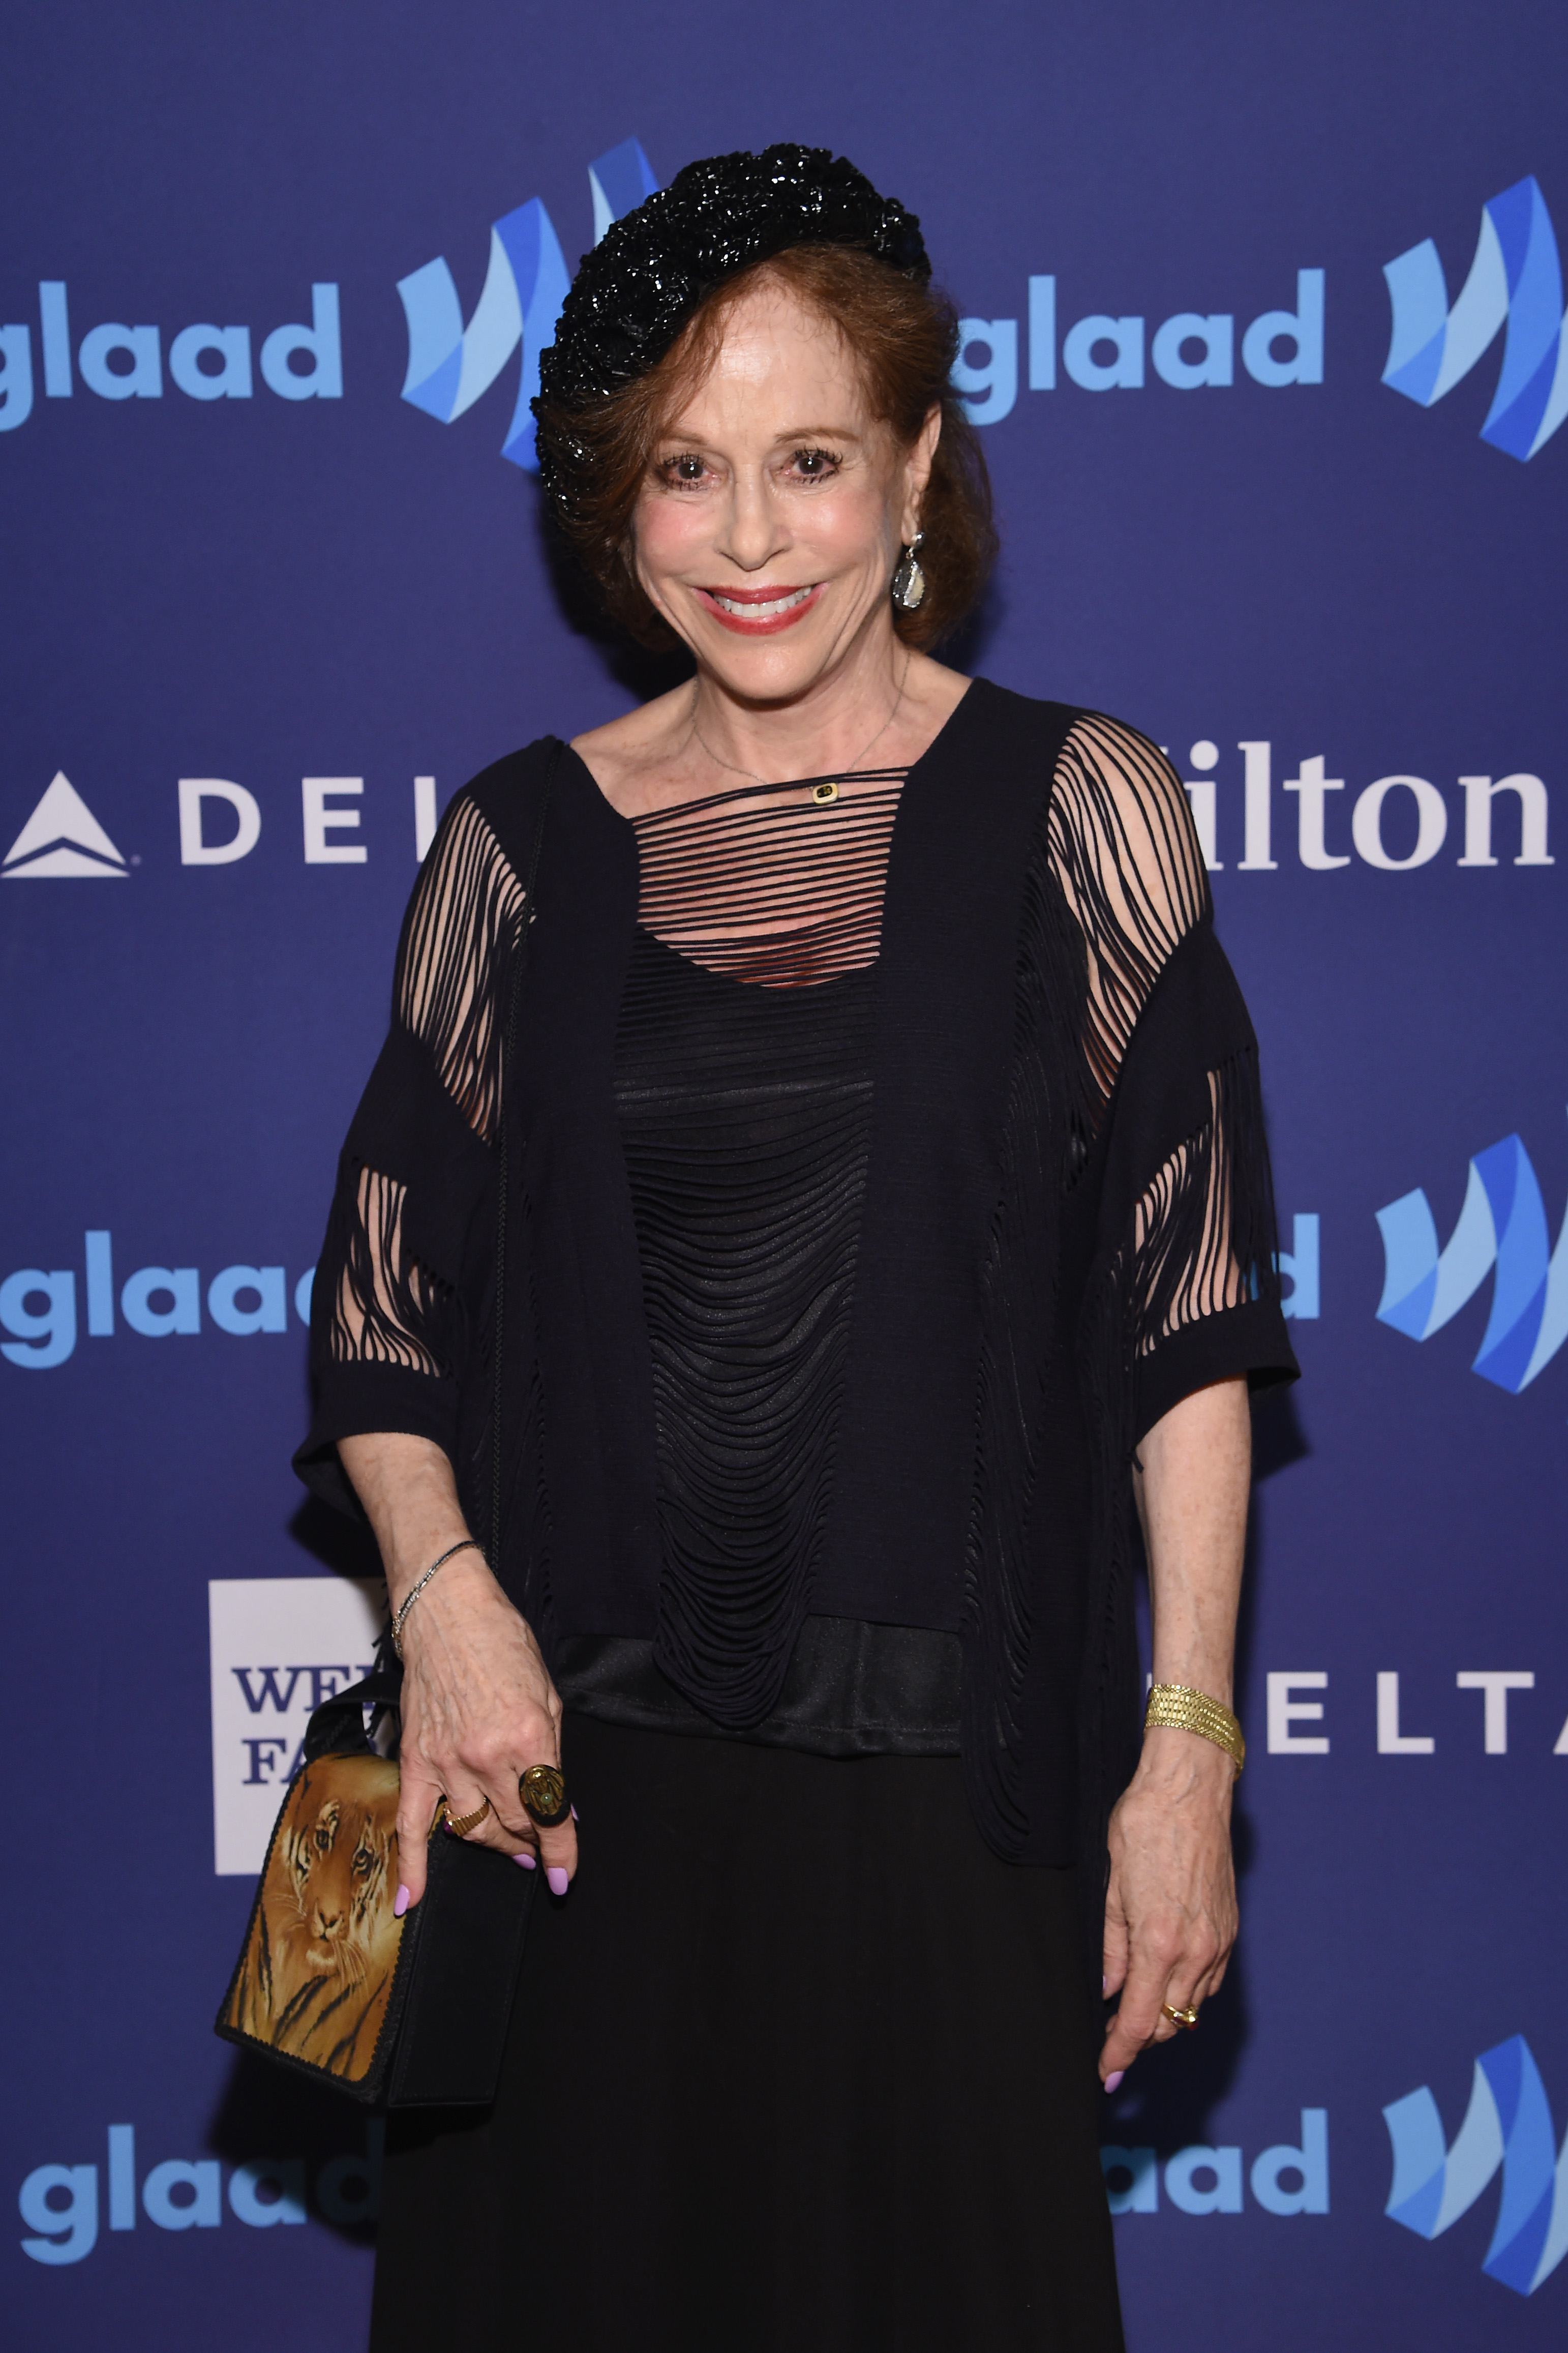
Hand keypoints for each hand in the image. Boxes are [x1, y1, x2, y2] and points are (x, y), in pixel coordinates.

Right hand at [392, 1549, 578, 1907]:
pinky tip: (411, 1900)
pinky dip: (410, 1866)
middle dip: (532, 1843)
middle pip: (513, 1826)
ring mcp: (447, 1761)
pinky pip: (410, 1823)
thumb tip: (560, 1806)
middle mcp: (487, 1755)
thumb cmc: (503, 1644)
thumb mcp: (548, 1695)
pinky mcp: (415, 1759)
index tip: (566, 1876)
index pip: (549, 1813)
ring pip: (473, 1830)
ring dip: (495, 1845)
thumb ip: (553, 1755)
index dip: (563, 1851)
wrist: (447, 1613)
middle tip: (540, 1844)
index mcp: (529, 1736)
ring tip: (510, 1845)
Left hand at [1099, 1727, 1235, 2083]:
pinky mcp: (1230, 1929)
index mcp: (1158, 1941)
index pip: (1140, 2021)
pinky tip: (1167, 1985)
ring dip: (1165, 2018)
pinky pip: (1210, 1982)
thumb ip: (1111, 1947)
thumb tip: (1108, 1990)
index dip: (1119, 2052)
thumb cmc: (1144, 1824)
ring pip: (1192, 2007)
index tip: (1106, 2072)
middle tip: (1112, 2041)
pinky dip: (1188, 1994)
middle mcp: (1195, 1949)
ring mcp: (1218, 1941)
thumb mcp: (1111, 1885)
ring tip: (1134, 2014)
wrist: (1190, 1788)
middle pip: (1169, 2022)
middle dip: (1140, 2038)